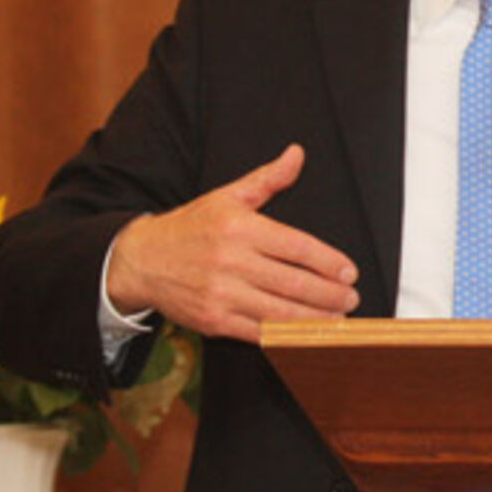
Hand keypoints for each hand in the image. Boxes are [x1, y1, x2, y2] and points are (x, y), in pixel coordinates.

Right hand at [107, 145, 359, 342]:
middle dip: (329, 294)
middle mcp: (231, 261)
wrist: (141, 261)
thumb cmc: (189, 228)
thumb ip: (267, 179)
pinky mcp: (214, 320)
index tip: (349, 272)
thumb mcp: (226, 197)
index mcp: (239, 227)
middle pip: (293, 283)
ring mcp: (221, 293)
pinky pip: (258, 332)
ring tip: (338, 319)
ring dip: (315, 319)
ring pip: (280, 312)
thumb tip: (297, 154)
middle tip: (350, 298)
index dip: (328, 262)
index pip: (296, 247)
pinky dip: (285, 337)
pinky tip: (305, 335)